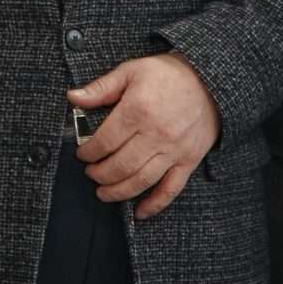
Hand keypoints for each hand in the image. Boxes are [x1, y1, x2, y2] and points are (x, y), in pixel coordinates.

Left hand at [68, 53, 219, 220]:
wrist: (210, 80)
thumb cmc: (167, 74)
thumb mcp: (130, 71)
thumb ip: (100, 88)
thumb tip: (72, 97)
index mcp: (137, 110)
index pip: (104, 141)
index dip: (88, 152)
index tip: (82, 155)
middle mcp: (156, 134)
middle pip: (120, 165)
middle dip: (99, 175)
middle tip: (91, 174)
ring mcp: (174, 150)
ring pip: (142, 180)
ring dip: (119, 192)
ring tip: (103, 193)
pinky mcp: (189, 160)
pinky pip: (171, 189)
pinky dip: (155, 204)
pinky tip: (140, 212)